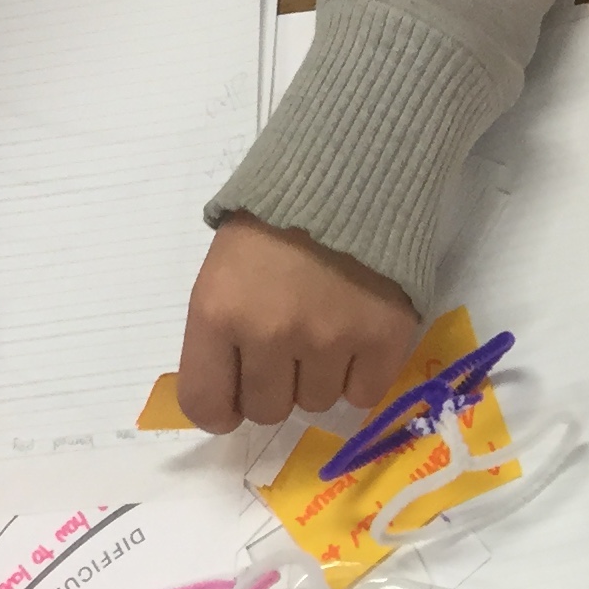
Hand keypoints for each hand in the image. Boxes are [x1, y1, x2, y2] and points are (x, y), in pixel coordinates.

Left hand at [176, 213, 421, 431]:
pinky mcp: (383, 339)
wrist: (348, 178)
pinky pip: (364, 395)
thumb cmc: (273, 223)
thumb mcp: (222, 271)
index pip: (205, 405)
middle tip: (288, 346)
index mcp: (218, 312)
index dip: (221, 409)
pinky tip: (356, 337)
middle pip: (267, 410)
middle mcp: (270, 333)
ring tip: (326, 328)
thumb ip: (219, 336)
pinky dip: (360, 376)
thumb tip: (229, 401)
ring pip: (318, 404)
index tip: (236, 395)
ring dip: (319, 378)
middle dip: (275, 386)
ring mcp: (330, 339)